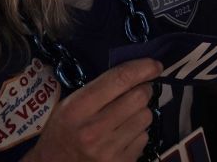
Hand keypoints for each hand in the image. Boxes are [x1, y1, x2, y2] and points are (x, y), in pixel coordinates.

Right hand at [29, 58, 160, 161]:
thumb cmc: (61, 131)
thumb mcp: (69, 105)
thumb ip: (99, 88)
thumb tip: (136, 72)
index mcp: (78, 109)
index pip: (119, 80)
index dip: (142, 68)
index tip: (155, 65)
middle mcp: (94, 130)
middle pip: (139, 97)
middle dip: (143, 90)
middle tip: (137, 91)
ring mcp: (109, 150)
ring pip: (146, 117)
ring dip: (141, 112)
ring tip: (125, 117)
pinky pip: (144, 138)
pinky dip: (138, 133)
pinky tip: (122, 136)